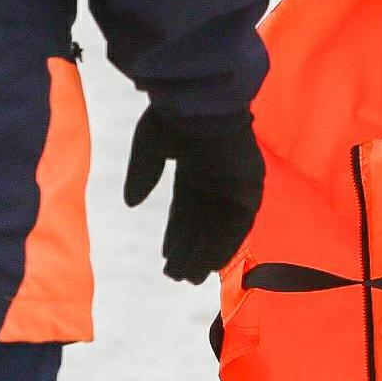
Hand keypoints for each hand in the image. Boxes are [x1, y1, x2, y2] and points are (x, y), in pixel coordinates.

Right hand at [122, 107, 264, 282]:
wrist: (202, 102)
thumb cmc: (174, 117)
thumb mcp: (149, 148)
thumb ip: (143, 175)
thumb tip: (131, 204)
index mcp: (194, 164)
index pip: (184, 208)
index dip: (175, 235)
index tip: (166, 259)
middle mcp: (216, 175)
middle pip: (202, 222)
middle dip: (189, 250)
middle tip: (177, 276)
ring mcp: (235, 180)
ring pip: (220, 226)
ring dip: (206, 252)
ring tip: (190, 278)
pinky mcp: (251, 184)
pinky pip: (240, 222)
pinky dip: (227, 243)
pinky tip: (212, 264)